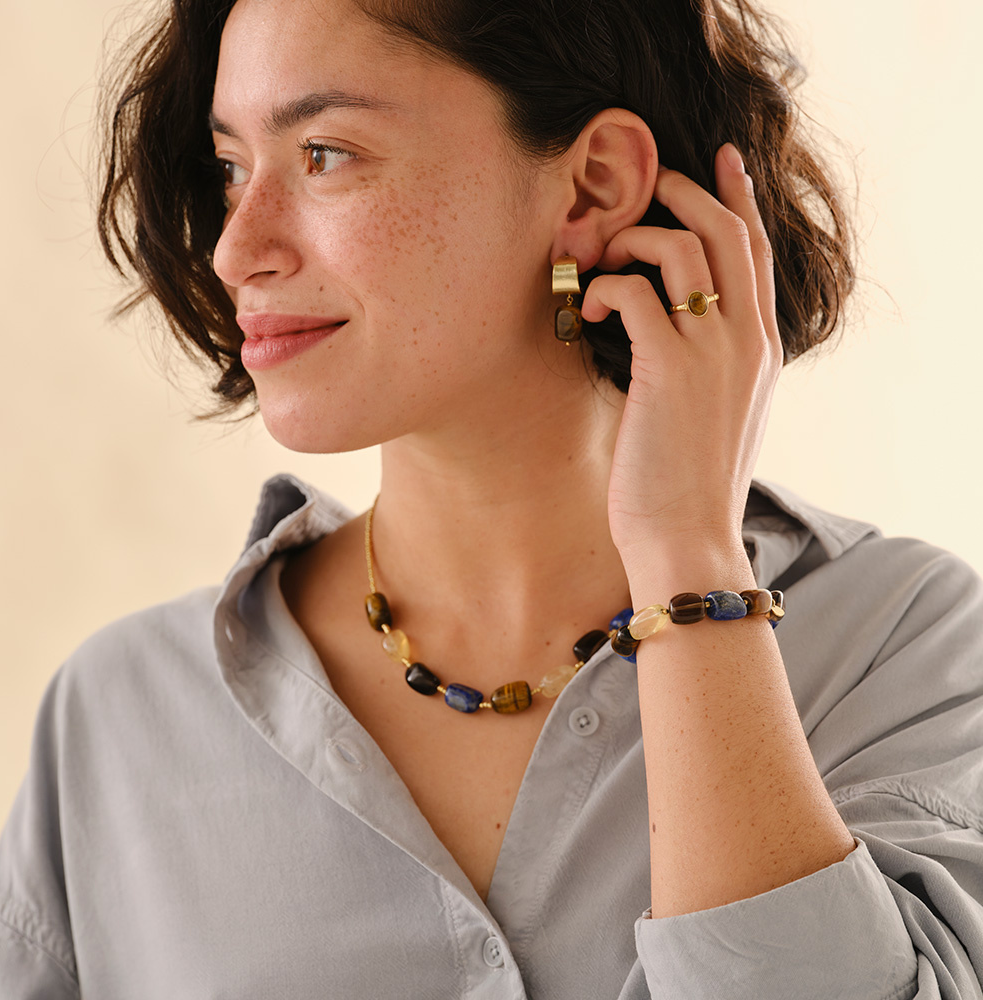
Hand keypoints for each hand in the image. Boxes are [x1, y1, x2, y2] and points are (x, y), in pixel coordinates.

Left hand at [581, 144, 781, 563]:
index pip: (757, 254)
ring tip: (603, 255)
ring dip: (636, 237)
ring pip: (683, 248)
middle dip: (685, 192)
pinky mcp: (669, 369)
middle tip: (648, 183)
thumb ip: (713, 369)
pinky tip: (588, 307)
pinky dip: (606, 287)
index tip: (722, 161)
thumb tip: (678, 340)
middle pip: (727, 232)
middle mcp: (746, 341)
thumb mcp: (720, 418)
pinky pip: (636, 293)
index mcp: (761, 350)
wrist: (689, 540)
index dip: (739, 199)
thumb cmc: (690, 486)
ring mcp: (713, 352)